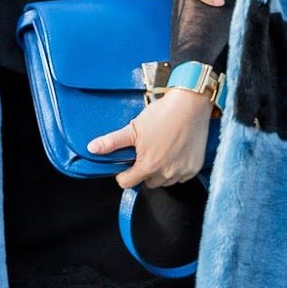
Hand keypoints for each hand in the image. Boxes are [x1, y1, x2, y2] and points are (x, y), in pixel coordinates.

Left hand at [87, 86, 214, 189]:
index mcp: (148, 166)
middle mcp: (166, 173)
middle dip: (144, 171)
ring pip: (164, 181)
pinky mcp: (194, 168)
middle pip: (147, 183)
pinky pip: (180, 176)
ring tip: (161, 150)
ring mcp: (182, 172)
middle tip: (146, 152)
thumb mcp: (133, 128)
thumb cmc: (164, 114)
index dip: (123, 174)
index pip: (127, 183)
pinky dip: (176, 168)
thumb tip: (92, 148)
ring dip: (161, 171)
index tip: (127, 164)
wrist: (191, 104)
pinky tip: (175, 152)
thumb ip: (112, 142)